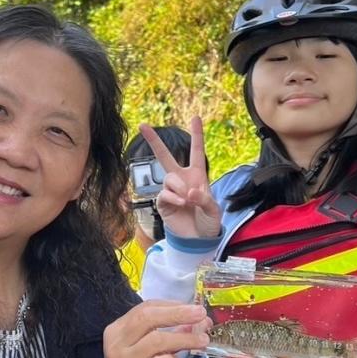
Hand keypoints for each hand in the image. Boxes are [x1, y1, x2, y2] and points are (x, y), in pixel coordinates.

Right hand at [97, 301, 210, 357]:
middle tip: (200, 313)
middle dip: (177, 314)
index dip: (171, 305)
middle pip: (147, 318)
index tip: (193, 307)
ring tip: (203, 340)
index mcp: (117, 330)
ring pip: (155, 340)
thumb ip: (169, 335)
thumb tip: (199, 321)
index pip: (145, 308)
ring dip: (183, 338)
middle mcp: (116, 344)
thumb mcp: (149, 352)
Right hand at [139, 117, 220, 239]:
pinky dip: (173, 198)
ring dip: (179, 187)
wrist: (198, 240)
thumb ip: (204, 199)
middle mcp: (182, 179)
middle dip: (154, 141)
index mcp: (197, 175)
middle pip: (165, 156)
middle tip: (142, 125)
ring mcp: (171, 191)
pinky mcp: (163, 203)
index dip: (196, 134)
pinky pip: (163, 194)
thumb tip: (189, 192)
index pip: (196, 151)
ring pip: (168, 178)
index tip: (196, 117)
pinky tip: (181, 204)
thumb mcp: (214, 210)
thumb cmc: (208, 222)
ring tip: (188, 200)